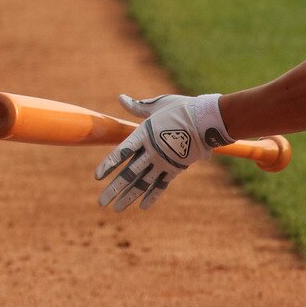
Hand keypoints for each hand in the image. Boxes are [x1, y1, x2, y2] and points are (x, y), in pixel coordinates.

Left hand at [94, 93, 229, 209]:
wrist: (208, 119)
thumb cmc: (183, 108)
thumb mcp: (158, 104)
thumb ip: (138, 107)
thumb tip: (121, 98)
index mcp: (144, 134)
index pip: (122, 153)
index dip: (109, 165)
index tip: (97, 177)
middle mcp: (152, 151)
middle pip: (129, 174)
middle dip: (114, 189)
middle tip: (101, 202)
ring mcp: (164, 161)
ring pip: (143, 183)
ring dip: (129, 196)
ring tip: (116, 208)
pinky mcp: (176, 168)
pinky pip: (162, 185)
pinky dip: (152, 195)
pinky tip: (142, 206)